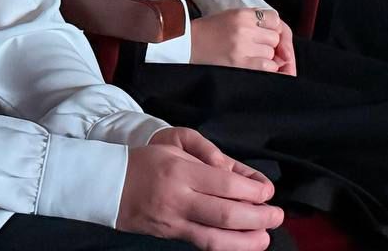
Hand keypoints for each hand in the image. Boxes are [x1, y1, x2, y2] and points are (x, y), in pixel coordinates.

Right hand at [119, 127, 282, 250]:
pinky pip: (203, 244)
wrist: (110, 184)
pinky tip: (241, 243)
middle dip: (257, 218)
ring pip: (215, 238)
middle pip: (224, 214)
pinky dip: (226, 246)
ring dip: (246, 241)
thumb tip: (240, 177)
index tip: (268, 192)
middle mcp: (178, 199)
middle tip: (276, 216)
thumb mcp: (177, 146)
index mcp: (180, 171)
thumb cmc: (147, 161)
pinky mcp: (171, 235)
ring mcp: (173, 222)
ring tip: (265, 238)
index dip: (251, 191)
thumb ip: (210, 159)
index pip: (224, 184)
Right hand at [190, 8, 287, 72]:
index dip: (272, 27)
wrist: (189, 43)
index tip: (265, 32)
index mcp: (242, 14)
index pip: (274, 18)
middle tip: (254, 44)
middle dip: (268, 42)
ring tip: (248, 53)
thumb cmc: (209, 30)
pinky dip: (263, 67)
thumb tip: (276, 27)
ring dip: (264, 55)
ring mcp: (243, 47)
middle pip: (274, 37)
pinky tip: (251, 63)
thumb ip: (253, 18)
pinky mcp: (241, 63)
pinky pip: (267, 66)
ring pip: (271, 52)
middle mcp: (244, 29)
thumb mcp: (232, 15)